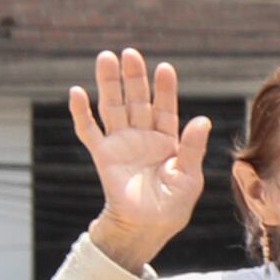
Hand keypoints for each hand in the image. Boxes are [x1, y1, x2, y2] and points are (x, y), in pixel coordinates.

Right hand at [67, 49, 210, 269]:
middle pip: (137, 100)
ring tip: (106, 58)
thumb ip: (192, 148)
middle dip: (134, 77)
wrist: (148, 226)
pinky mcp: (102, 155)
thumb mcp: (189, 176)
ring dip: (109, 83)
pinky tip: (77, 92)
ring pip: (113, 106)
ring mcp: (121, 143)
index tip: (165, 68)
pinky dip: (81, 112)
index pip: (165, 108)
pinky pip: (88, 130)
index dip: (164, 89)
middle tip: (130, 53)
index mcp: (167, 140)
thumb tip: (203, 120)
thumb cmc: (173, 205)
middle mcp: (143, 136)